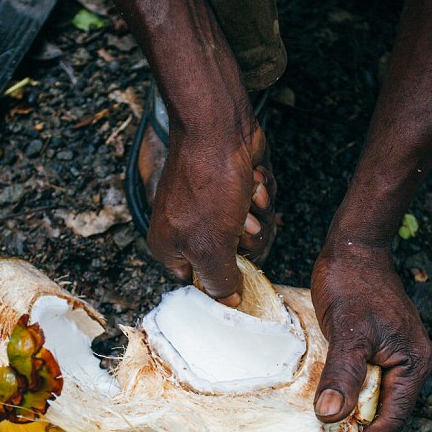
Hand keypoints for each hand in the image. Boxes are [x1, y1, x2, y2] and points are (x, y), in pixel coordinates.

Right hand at [147, 119, 274, 301]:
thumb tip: (229, 304)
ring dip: (256, 213)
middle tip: (238, 221)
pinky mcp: (235, 189)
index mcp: (171, 247)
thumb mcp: (211, 246)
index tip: (237, 268)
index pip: (201, 282)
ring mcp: (214, 208)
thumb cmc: (208, 183)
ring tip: (244, 194)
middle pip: (233, 259)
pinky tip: (251, 179)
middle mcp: (189, 229)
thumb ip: (220, 282)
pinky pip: (259, 208)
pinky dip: (260, 193)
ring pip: (252, 233)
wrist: (220, 127)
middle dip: (245, 238)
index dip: (223, 277)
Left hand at [310, 238, 431, 431]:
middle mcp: (409, 367)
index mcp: (414, 365)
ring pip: (371, 404)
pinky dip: (345, 403)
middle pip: (383, 416)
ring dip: (348, 426)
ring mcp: (393, 360)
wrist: (353, 248)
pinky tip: (323, 416)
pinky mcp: (375, 352)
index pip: (391, 419)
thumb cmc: (353, 283)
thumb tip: (330, 416)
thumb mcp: (348, 330)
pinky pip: (363, 387)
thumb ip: (343, 372)